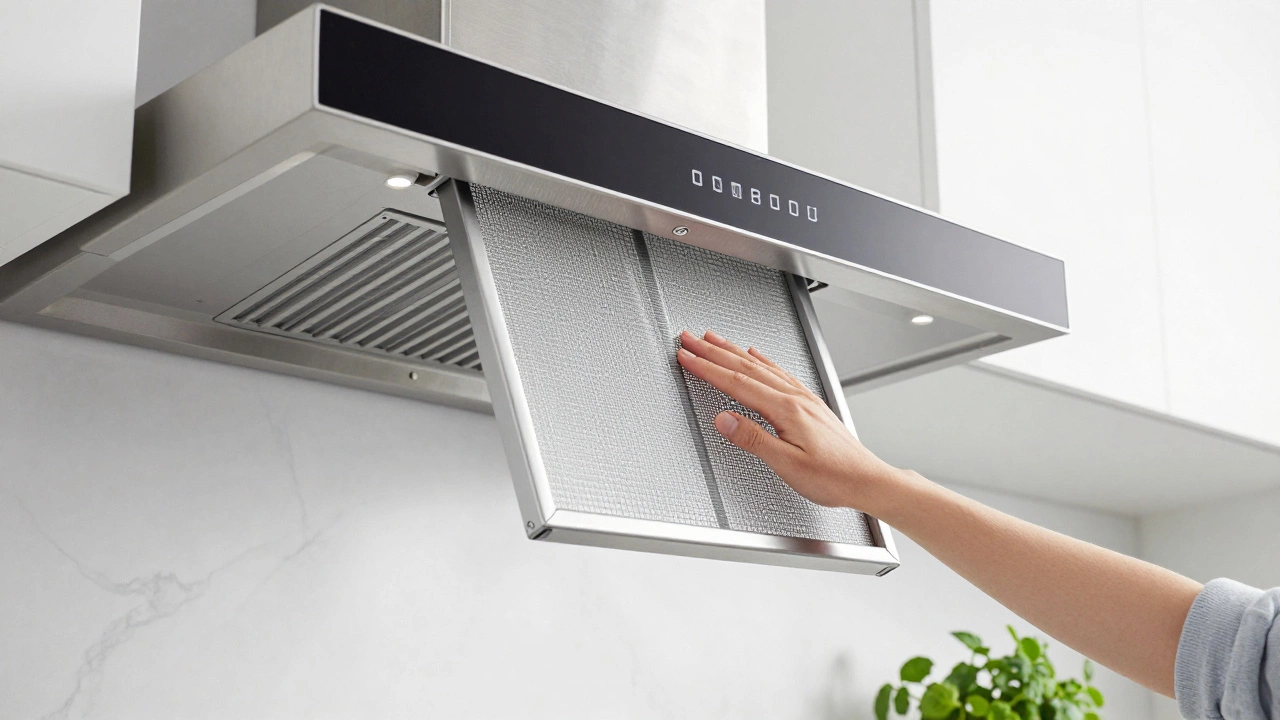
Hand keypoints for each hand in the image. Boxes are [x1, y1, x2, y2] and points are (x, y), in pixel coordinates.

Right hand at [675, 329, 906, 510]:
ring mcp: (803, 398)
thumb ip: (752, 439)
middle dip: (713, 351)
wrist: (866, 479)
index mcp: (786, 410)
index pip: (736, 383)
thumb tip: (723, 419)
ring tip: (713, 339)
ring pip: (760, 365)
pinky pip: (778, 371)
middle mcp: (795, 397)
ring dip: (733, 350)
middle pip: (745, 367)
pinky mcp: (809, 403)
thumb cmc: (832, 477)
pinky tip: (756, 355)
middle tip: (689, 339)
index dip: (707, 368)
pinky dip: (762, 359)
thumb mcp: (787, 464)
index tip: (687, 356)